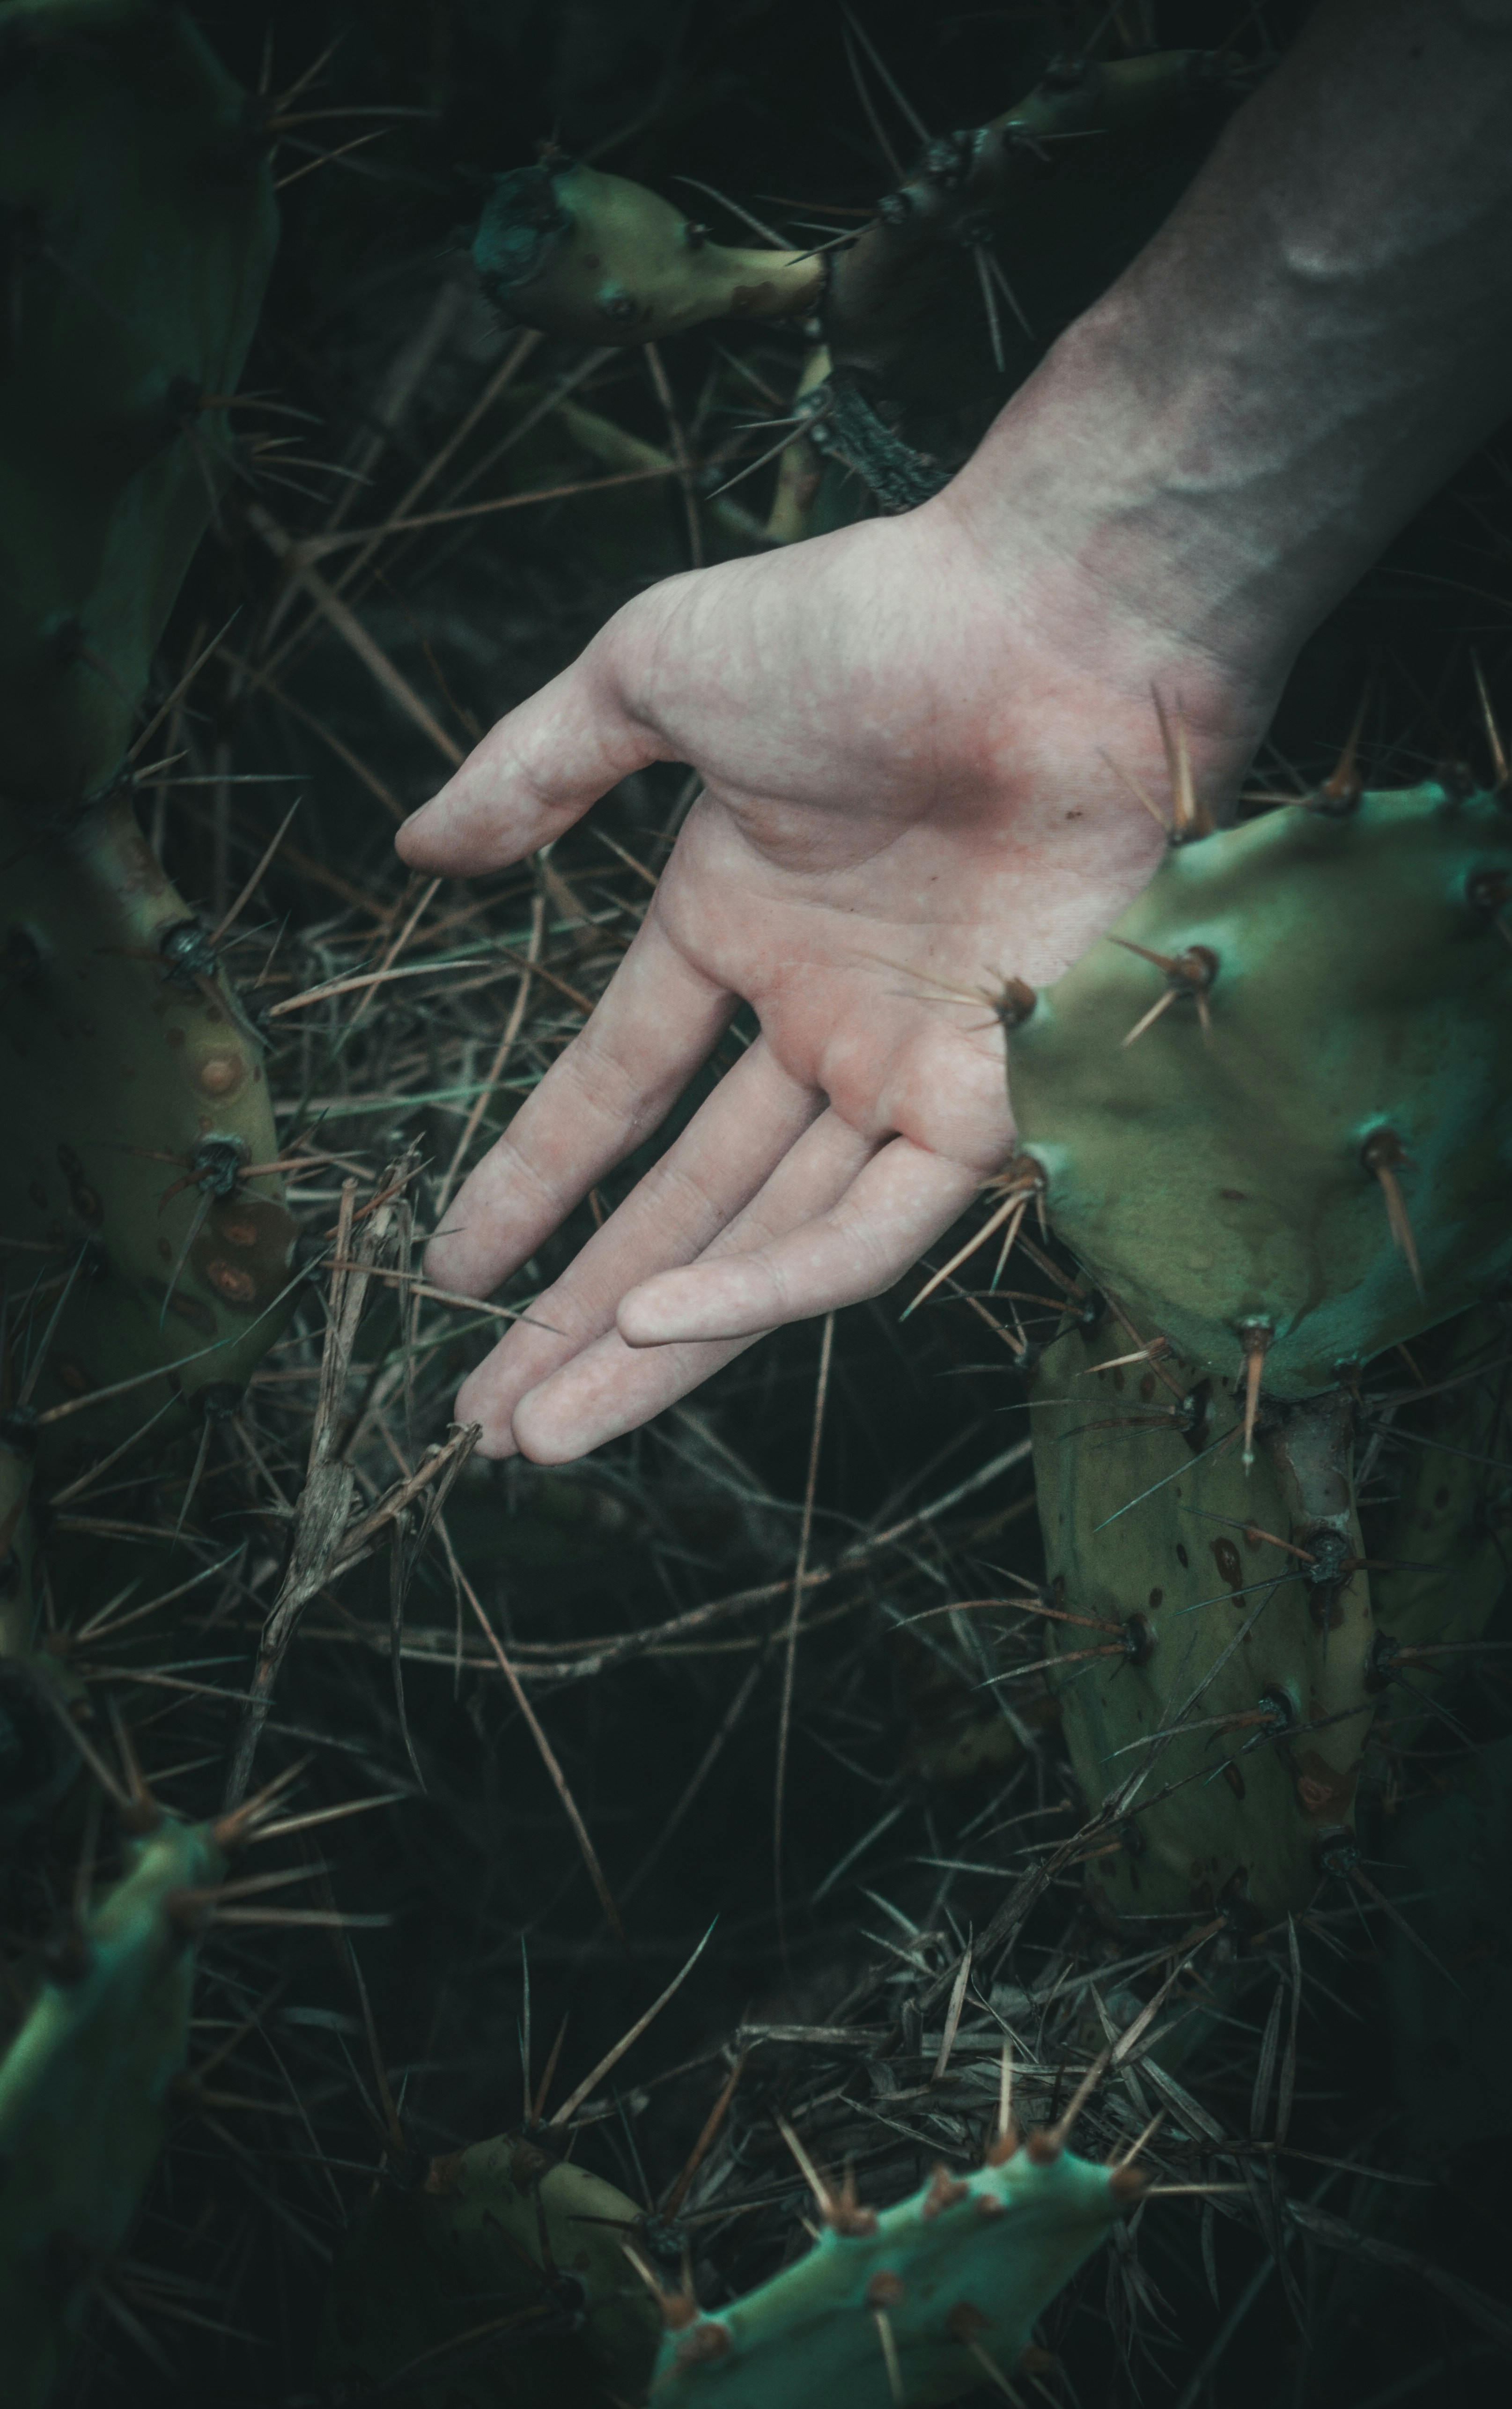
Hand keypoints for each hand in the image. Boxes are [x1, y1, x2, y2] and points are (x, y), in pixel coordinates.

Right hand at [396, 489, 1270, 1461]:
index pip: (616, 1093)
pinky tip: (656, 1328)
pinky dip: (769, 1286)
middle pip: (678, 1203)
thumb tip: (416, 846)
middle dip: (575, 1315)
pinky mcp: (986, 1107)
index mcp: (735, 927)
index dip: (533, 1183)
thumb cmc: (869, 624)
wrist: (1060, 622)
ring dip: (649, 1346)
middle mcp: (814, 1020)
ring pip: (760, 1247)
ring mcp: (897, 1071)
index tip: (452, 1268)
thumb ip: (537, 765)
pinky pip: (867, 1232)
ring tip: (542, 1431)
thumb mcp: (655, 670)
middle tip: (485, 1416)